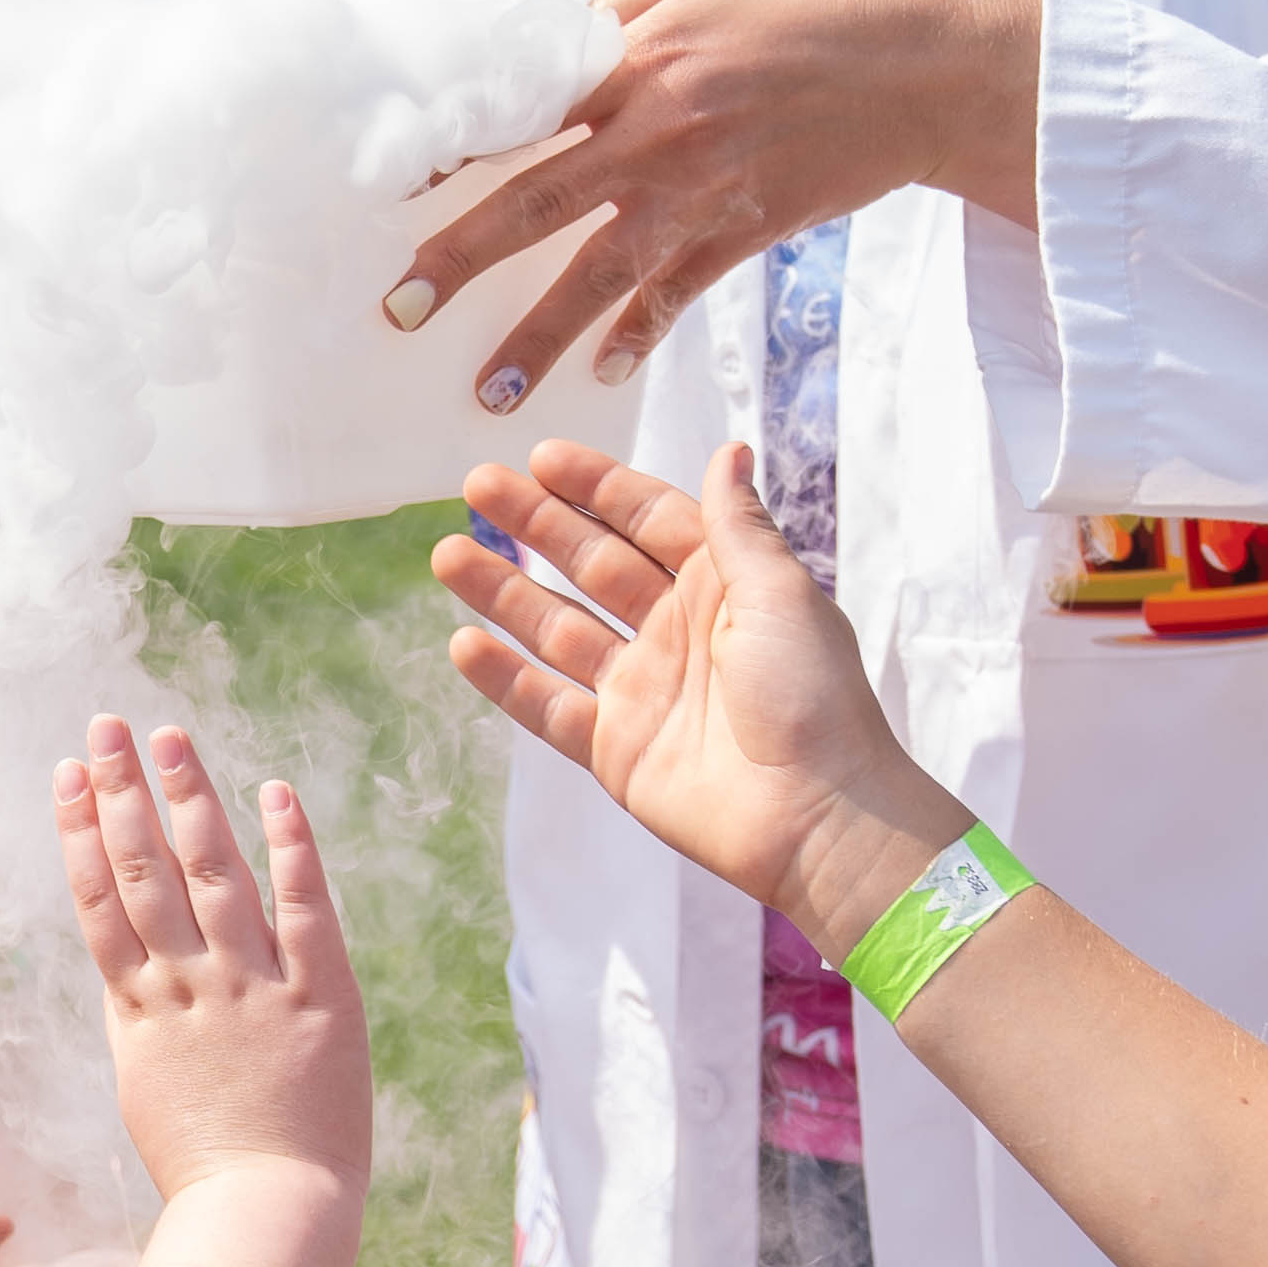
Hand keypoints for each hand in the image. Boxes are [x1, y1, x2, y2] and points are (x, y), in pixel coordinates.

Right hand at [52, 721, 369, 1215]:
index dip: (80, 832)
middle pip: (143, 874)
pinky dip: (289, 850)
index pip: (99, 904)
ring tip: (170, 737)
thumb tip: (125, 968)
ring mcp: (251, 992)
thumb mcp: (149, 1089)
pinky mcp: (320, 1003)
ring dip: (188, 801)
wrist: (264, 1217)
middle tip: (107, 725)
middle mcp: (187, 989)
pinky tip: (274, 793)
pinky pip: (305, 913)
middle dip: (121, 793)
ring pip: (211, 878)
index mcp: (139, 1013)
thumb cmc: (207, 1170)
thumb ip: (141, 1021)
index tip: (69, 774)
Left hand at [380, 0, 1042, 408]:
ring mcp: (702, 188)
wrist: (930, 61)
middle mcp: (656, 129)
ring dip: (540, 337)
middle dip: (459, 262)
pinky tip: (603, 370)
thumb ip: (618, 14)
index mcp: (635, 55)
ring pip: (600, 274)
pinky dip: (640, 333)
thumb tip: (544, 42)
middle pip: (535, 204)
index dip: (450, 152)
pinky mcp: (747, 227)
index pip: (517, 110)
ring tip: (489, 389)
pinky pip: (677, 292)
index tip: (393, 190)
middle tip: (399, 310)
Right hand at [436, 438, 961, 955]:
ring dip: (504, 593)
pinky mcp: (616, 749)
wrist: (817, 816)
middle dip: (535, 525)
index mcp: (721, 586)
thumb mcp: (781, 594)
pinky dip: (505, 677)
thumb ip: (737, 525)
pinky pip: (547, 705)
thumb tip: (729, 451)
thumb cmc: (813, 698)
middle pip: (591, 565)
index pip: (648, 521)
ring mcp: (641, 690)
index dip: (596, 488)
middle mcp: (676, 631)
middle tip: (478, 487)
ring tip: (450, 555)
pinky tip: (463, 644)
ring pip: (557, 629)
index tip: (540, 457)